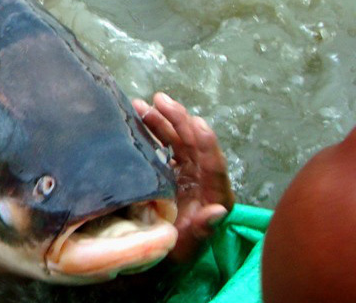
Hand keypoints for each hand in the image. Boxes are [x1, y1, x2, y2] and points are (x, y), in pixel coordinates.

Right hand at [132, 92, 234, 262]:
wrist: (157, 255)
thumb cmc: (177, 252)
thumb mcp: (189, 247)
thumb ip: (204, 229)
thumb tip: (217, 211)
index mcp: (215, 195)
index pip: (214, 164)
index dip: (206, 143)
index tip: (196, 123)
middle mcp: (202, 178)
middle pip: (194, 144)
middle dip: (179, 120)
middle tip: (159, 100)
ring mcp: (186, 172)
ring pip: (177, 140)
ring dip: (162, 120)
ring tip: (142, 104)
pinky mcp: (170, 170)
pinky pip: (164, 145)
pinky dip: (152, 130)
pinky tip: (138, 117)